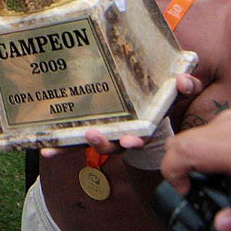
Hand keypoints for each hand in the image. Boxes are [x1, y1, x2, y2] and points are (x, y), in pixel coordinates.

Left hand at [63, 74, 203, 157]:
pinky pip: (72, 138)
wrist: (145, 97)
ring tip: (58, 143)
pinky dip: (60, 145)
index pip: (139, 137)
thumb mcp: (174, 90)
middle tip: (93, 137)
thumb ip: (185, 86)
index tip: (131, 140)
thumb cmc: (159, 95)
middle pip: (112, 144)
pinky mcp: (86, 128)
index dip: (134, 140)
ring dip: (75, 143)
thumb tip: (185, 80)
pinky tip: (45, 149)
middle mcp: (121, 134)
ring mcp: (104, 132)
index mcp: (142, 126)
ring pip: (90, 142)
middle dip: (103, 143)